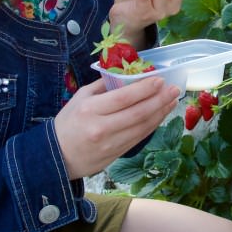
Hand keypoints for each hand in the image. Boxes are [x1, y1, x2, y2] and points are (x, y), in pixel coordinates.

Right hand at [54, 76, 179, 178]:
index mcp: (90, 109)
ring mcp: (110, 143)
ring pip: (142, 127)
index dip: (145, 89)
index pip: (123, 98)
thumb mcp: (80, 98)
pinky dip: (153, 125)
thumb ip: (103, 86)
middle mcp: (102, 127)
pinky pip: (140, 137)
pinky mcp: (116, 154)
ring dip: (161, 113)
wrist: (56, 156)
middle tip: (174, 89)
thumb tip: (128, 75)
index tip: (160, 80)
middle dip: (159, 100)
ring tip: (172, 100)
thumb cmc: (68, 122)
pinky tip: (161, 115)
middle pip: (138, 113)